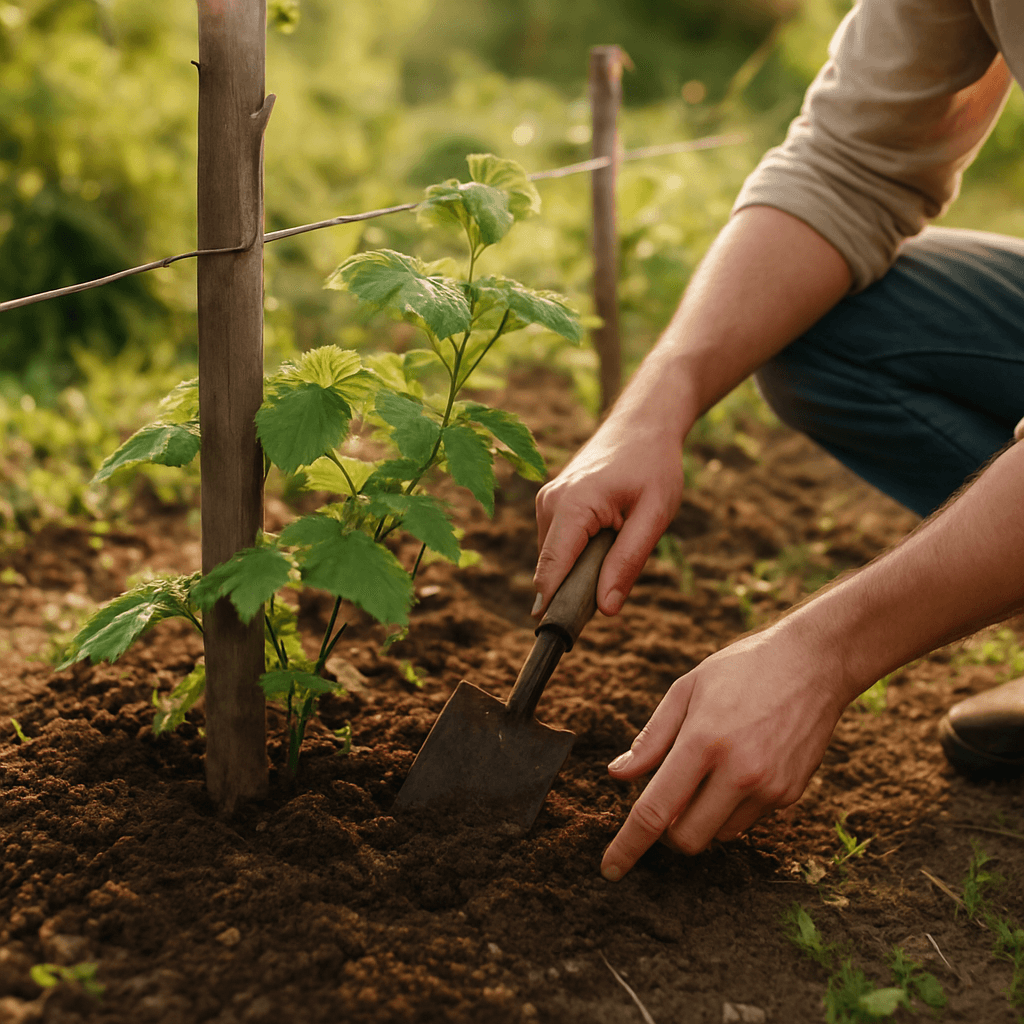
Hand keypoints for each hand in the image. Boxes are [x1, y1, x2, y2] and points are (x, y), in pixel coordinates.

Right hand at [533, 413, 684, 617]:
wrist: (642, 424)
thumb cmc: (653, 465)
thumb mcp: (654, 516)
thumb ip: (628, 562)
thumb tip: (605, 609)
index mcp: (572, 505)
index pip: (551, 570)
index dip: (553, 607)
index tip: (560, 638)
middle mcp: (549, 503)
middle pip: (551, 570)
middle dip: (577, 587)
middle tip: (618, 582)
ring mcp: (546, 502)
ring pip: (555, 560)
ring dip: (581, 567)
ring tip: (619, 540)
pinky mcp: (550, 504)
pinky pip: (558, 546)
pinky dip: (579, 553)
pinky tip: (608, 533)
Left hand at [599, 621, 847, 880]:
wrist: (814, 664)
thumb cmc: (741, 670)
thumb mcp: (687, 689)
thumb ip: (651, 739)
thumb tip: (618, 776)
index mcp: (703, 742)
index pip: (656, 811)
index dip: (628, 846)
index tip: (610, 870)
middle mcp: (738, 772)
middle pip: (686, 839)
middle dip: (668, 831)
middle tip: (668, 798)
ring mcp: (768, 788)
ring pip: (717, 835)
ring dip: (702, 818)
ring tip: (710, 769)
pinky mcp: (790, 795)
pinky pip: (747, 822)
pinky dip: (731, 808)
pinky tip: (740, 767)